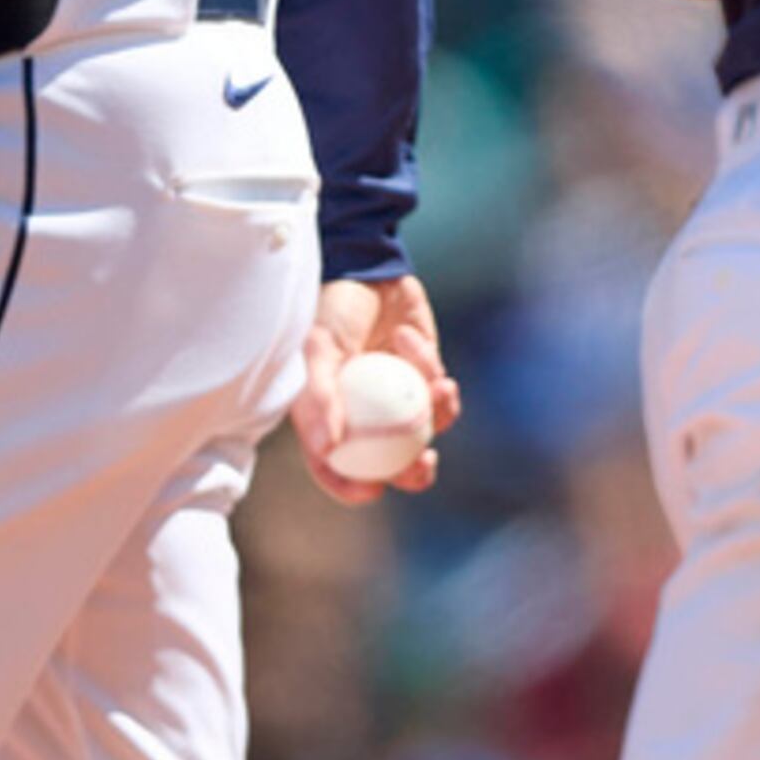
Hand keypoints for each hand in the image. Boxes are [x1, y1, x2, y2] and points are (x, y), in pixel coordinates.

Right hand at [289, 274, 461, 505]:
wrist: (368, 267)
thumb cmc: (332, 308)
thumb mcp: (318, 349)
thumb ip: (319, 397)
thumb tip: (328, 450)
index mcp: (328, 416)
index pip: (334, 467)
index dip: (349, 488)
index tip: (371, 491)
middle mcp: (364, 415)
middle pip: (389, 464)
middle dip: (411, 473)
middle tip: (424, 462)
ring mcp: (398, 400)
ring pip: (424, 434)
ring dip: (436, 416)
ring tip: (438, 386)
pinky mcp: (426, 379)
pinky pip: (440, 398)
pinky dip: (434, 375)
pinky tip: (417, 346)